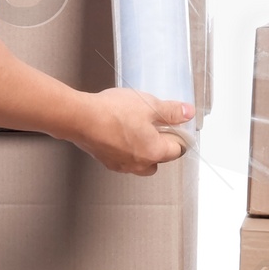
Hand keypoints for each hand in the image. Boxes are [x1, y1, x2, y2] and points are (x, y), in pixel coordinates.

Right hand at [73, 87, 192, 174]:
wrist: (81, 118)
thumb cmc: (113, 113)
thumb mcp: (149, 104)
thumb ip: (171, 111)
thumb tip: (187, 113)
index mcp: (155, 152)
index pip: (177, 150)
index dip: (179, 136)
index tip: (175, 125)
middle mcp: (139, 164)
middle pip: (159, 160)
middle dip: (160, 145)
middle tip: (156, 126)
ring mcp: (121, 165)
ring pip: (140, 162)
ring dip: (142, 149)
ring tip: (136, 128)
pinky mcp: (105, 160)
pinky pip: (122, 159)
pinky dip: (125, 149)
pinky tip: (119, 132)